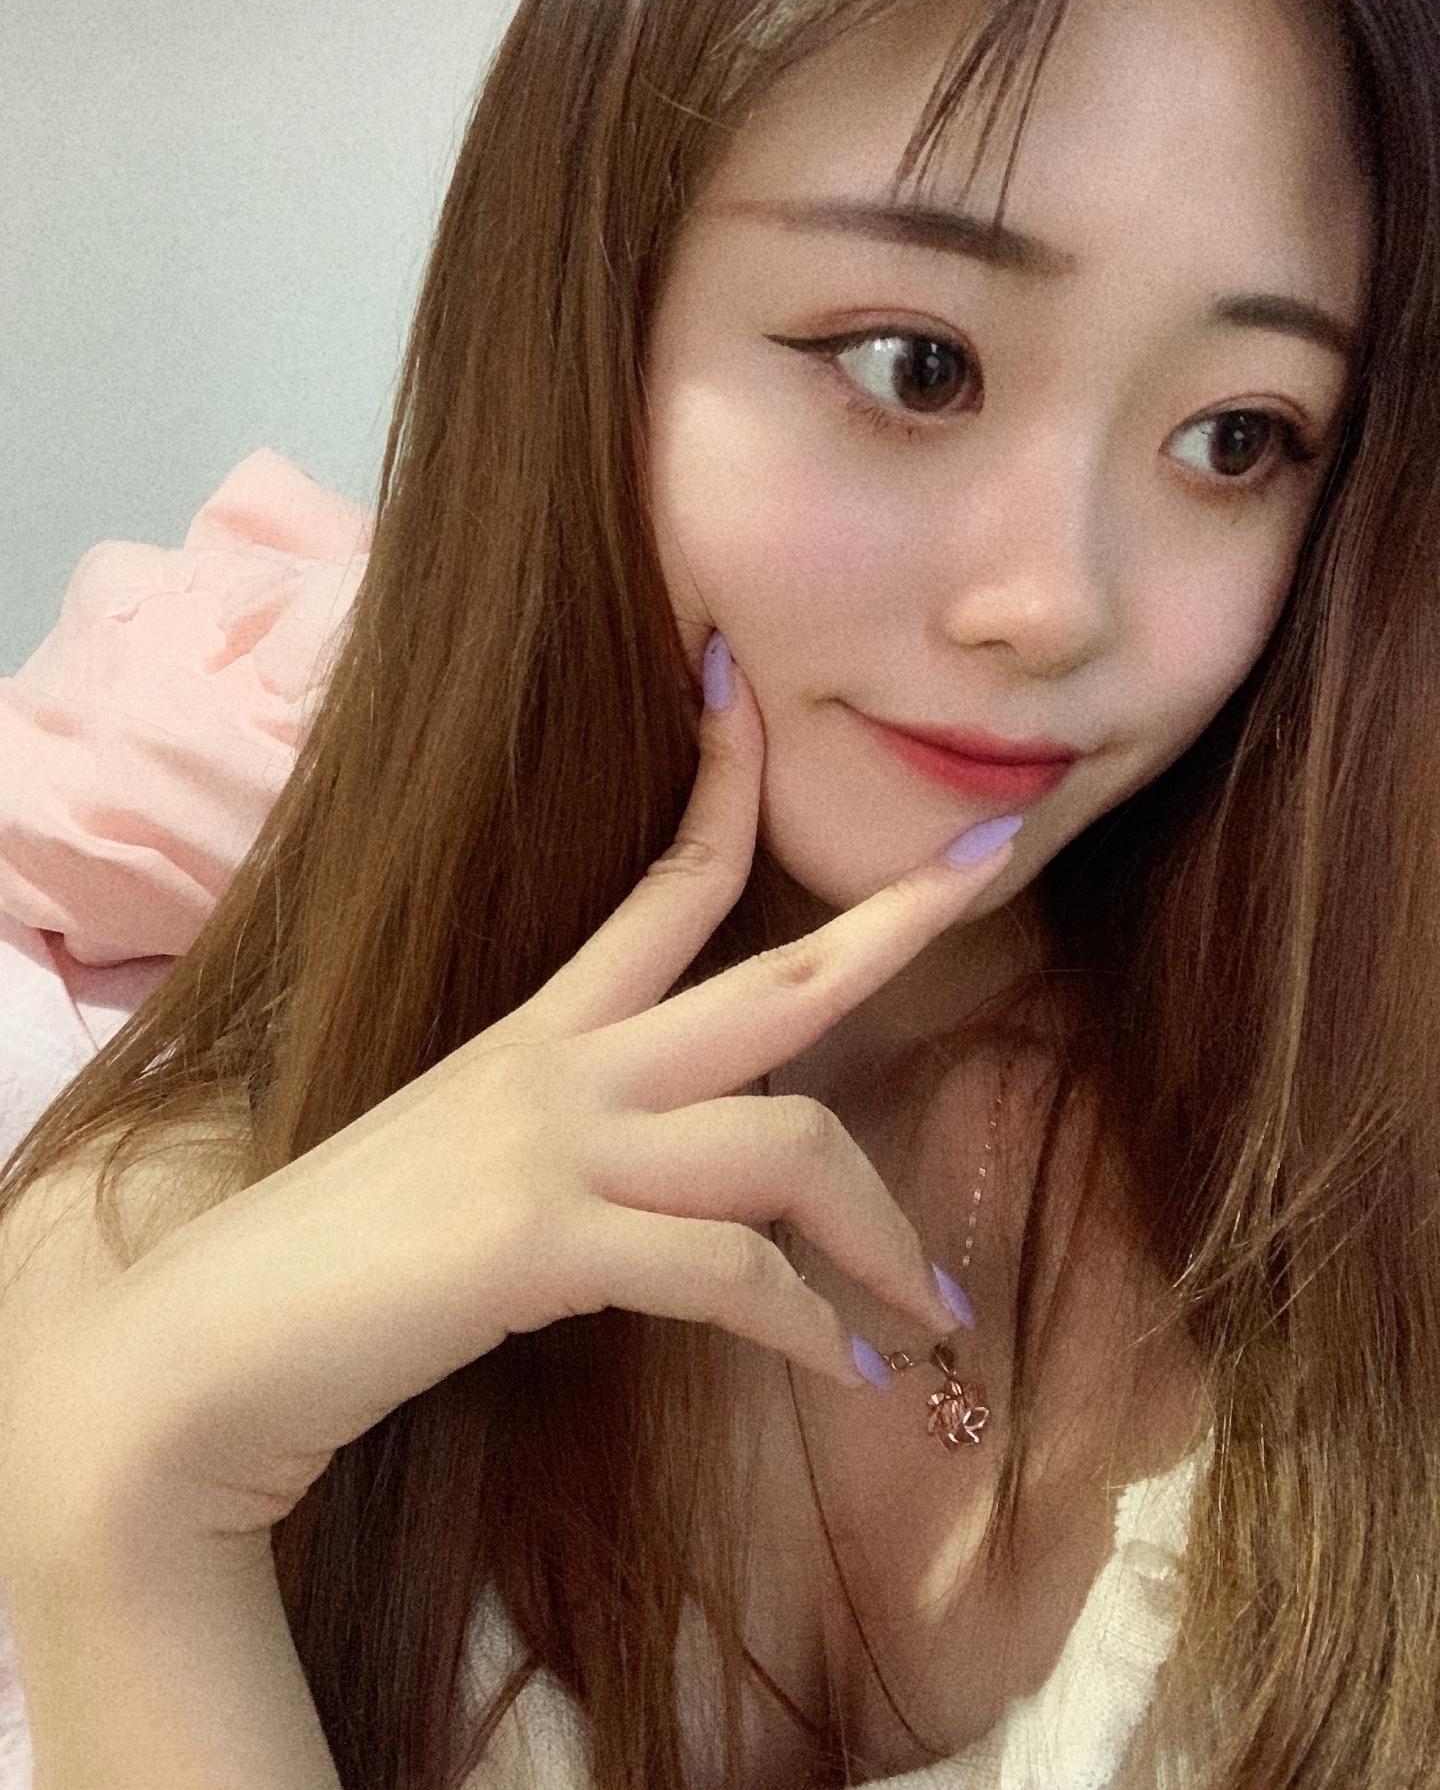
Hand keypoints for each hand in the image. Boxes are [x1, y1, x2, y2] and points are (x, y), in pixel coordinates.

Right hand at [2, 634, 1019, 1561]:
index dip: (720, 778)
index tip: (745, 685)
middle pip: (770, 979)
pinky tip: (851, 1378)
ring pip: (782, 1140)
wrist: (218, 1345)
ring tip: (932, 1316)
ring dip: (880, 1237)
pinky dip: (809, 1329)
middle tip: (991, 865)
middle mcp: (563, 1062)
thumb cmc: (348, 1255)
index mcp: (547, 1028)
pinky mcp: (542, 1242)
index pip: (665, 880)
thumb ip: (574, 1130)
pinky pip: (728, 1273)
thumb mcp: (473, 1155)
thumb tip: (685, 1165)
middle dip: (895, 922)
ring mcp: (557, 1145)